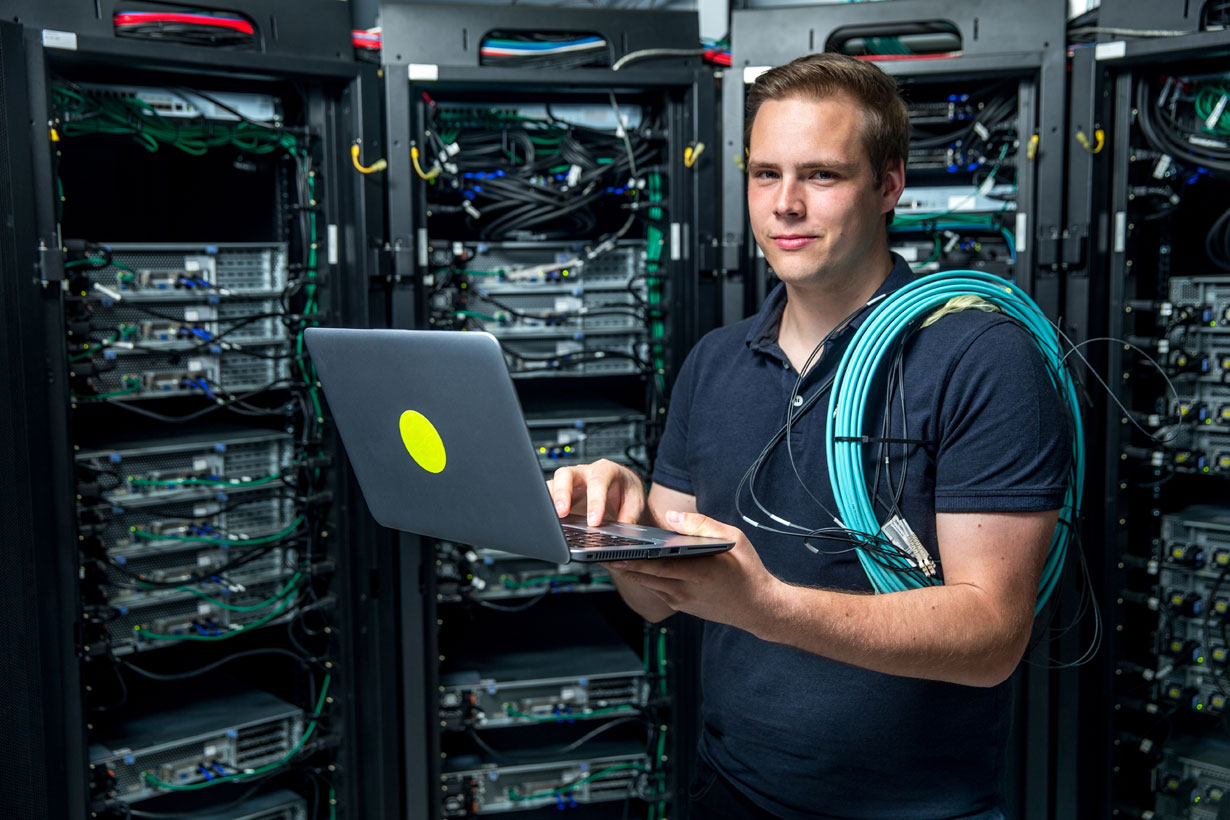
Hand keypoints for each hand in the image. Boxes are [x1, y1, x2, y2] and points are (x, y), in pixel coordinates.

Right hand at [547, 459, 645, 525]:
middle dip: (562, 493)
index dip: (595, 502)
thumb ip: (629, 519)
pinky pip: (548, 496)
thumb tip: (622, 536)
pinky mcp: (561, 494)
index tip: (594, 522)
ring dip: (549, 500)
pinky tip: (546, 521)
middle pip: (567, 474)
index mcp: (606, 470)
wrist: (624, 492)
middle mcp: (585, 473)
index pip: (598, 482)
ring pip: (553, 483)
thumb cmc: (628, 494)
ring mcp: (570, 483)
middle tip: (562, 513)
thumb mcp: (636, 505)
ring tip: (549, 519)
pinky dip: (545, 507)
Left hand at [605, 510, 782, 632]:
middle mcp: (686, 590)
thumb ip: (701, 524)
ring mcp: (682, 601)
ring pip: (648, 584)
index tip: (612, 551)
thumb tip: (672, 516)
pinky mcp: (681, 606)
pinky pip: (657, 590)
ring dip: (630, 572)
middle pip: (645, 576)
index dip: (632, 560)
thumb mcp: (733, 538)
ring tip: (609, 556)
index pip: (657, 565)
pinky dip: (643, 578)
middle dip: (621, 565)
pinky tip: (633, 566)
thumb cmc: (748, 570)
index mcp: (698, 572)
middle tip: (599, 553)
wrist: (760, 607)